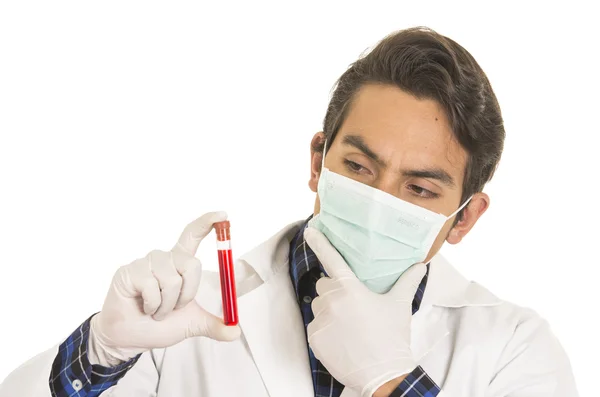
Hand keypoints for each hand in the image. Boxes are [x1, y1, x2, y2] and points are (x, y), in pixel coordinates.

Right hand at [88, 211, 240, 366]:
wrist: (129, 338)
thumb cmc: (158, 325)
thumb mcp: (192, 325)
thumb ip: (215, 326)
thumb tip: (236, 332)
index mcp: (180, 263)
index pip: (193, 235)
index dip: (208, 223)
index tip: (223, 215)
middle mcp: (165, 258)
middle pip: (191, 264)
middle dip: (187, 295)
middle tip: (173, 308)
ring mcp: (146, 263)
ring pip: (172, 280)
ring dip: (167, 305)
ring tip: (155, 310)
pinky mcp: (130, 271)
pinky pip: (152, 287)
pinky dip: (152, 306)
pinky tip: (143, 308)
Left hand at [304, 226, 426, 396]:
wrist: (384, 375)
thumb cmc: (393, 337)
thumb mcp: (400, 305)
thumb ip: (408, 281)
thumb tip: (422, 265)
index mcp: (351, 289)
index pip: (332, 259)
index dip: (320, 243)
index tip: (310, 230)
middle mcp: (332, 301)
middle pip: (324, 286)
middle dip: (334, 291)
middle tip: (353, 306)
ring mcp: (321, 320)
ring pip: (318, 306)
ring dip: (329, 310)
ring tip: (349, 325)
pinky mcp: (315, 338)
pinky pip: (315, 326)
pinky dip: (325, 330)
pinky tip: (342, 339)